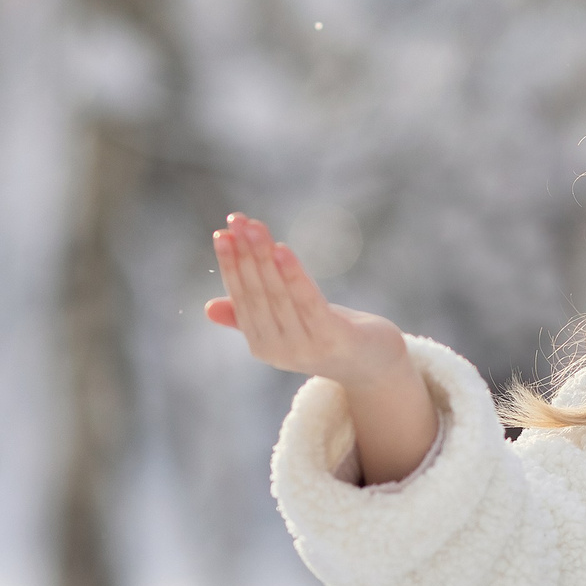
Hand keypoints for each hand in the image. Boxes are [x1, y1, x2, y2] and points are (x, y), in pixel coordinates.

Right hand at [207, 212, 407, 386]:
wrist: (377, 364)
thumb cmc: (329, 336)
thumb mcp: (288, 324)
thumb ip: (250, 317)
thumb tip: (208, 308)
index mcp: (262, 345)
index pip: (242, 298)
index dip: (230, 265)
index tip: (222, 233)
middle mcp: (279, 349)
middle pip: (257, 293)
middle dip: (244, 254)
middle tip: (235, 221)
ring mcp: (305, 346)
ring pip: (279, 293)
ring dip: (263, 256)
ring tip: (254, 227)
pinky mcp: (332, 338)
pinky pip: (307, 301)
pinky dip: (293, 274)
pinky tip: (281, 248)